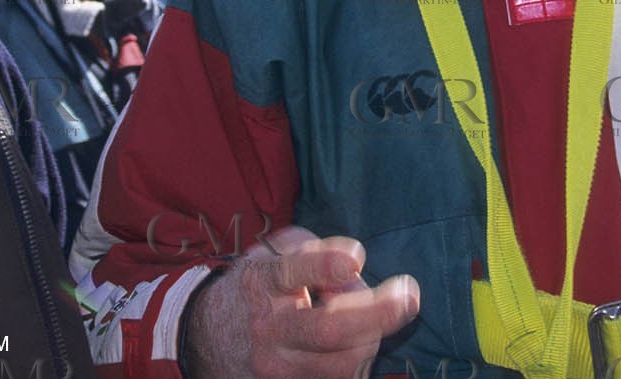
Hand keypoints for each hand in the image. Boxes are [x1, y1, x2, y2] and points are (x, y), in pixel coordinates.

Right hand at [183, 224, 419, 378]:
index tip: (355, 258)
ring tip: (365, 316)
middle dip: (378, 313)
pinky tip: (357, 341)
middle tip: (409, 295)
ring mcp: (277, 370)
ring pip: (345, 363)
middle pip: (329, 329)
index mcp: (261, 283)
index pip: (292, 273)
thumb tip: (355, 269)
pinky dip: (358, 360)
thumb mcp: (274, 255)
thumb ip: (314, 254)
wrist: (211, 339)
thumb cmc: (258, 288)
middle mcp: (267, 330)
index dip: (325, 265)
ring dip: (370, 336)